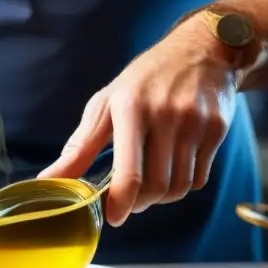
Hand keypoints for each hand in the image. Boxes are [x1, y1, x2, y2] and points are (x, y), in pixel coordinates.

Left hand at [39, 21, 238, 226]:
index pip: (130, 172)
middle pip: (157, 186)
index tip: (113, 217)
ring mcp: (195, 122)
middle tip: (129, 199)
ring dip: (161, 196)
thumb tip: (49, 180)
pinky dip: (183, 183)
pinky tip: (173, 166)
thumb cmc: (144, 81)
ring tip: (150, 182)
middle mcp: (166, 115)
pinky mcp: (217, 129)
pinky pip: (199, 177)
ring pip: (180, 187)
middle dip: (140, 202)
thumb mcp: (106, 104)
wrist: (201, 50)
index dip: (121, 202)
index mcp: (131, 109)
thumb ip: (79, 147)